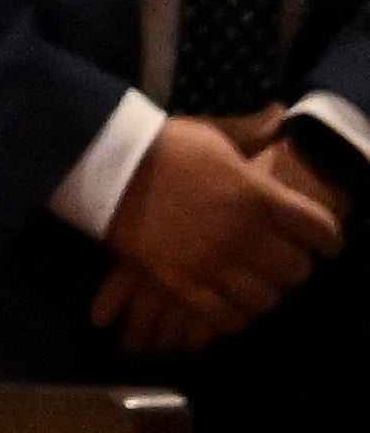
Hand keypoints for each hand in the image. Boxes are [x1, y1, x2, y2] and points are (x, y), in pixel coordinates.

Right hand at [98, 113, 343, 355]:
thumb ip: (252, 133)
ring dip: (265, 292)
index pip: (321, 232)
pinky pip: (226, 317)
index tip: (321, 242)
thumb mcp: (212, 135)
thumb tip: (280, 115)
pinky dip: (234, 316)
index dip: (327, 239)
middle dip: (294, 265)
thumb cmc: (163, 147)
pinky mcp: (183, 284)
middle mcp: (245, 235)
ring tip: (254, 283)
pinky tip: (229, 304)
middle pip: (297, 270)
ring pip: (266, 299)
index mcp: (260, 196)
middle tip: (281, 259)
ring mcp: (214, 263)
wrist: (104, 165)